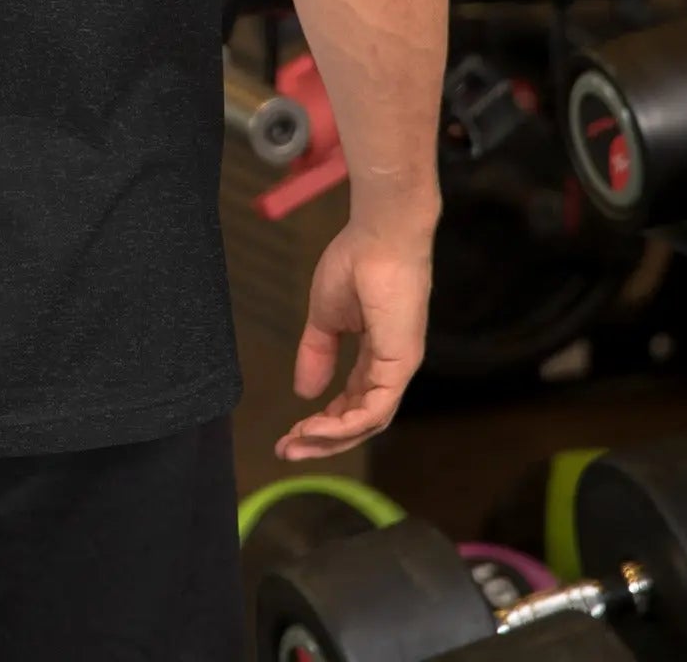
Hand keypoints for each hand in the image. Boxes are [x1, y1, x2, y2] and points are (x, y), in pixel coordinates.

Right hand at [276, 218, 433, 461]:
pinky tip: (317, 429)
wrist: (379, 235)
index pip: (351, 403)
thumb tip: (304, 392)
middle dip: (322, 440)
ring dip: (329, 438)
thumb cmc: (356, 262)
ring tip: (294, 443)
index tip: (289, 433)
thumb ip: (317, 353)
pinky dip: (346, 424)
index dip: (321, 422)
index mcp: (376, 356)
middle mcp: (390, 368)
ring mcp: (398, 368)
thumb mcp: (325, 317)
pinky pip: (375, 408)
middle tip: (286, 451)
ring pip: (367, 422)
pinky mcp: (401, 363)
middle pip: (359, 421)